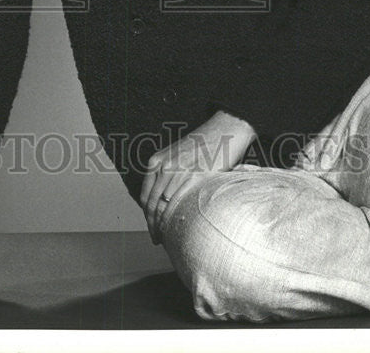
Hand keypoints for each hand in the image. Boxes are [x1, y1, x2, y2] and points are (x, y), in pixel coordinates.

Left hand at [140, 110, 255, 244]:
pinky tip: (181, 227)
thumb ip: (167, 174)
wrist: (224, 129)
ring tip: (168, 238)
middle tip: (157, 239)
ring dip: (164, 226)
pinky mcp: (196, 175)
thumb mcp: (176, 156)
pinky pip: (181, 202)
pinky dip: (178, 218)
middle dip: (152, 225)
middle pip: (152, 204)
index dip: (147, 216)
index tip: (151, 228)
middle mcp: (164, 166)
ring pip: (164, 206)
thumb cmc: (202, 145)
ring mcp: (179, 171)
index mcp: (156, 161)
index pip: (145, 196)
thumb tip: (163, 201)